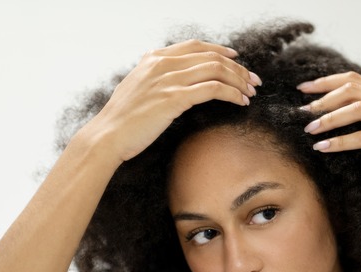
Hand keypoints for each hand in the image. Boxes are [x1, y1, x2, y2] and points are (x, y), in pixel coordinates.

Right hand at [78, 40, 261, 161]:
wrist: (107, 136)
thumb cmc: (123, 121)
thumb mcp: (137, 90)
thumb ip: (155, 80)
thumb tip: (176, 83)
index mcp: (153, 59)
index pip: (195, 46)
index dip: (220, 51)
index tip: (237, 60)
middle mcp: (161, 64)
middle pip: (211, 57)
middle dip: (237, 68)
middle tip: (253, 80)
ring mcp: (167, 79)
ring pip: (216, 70)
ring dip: (239, 80)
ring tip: (251, 92)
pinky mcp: (173, 98)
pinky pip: (213, 89)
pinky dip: (232, 94)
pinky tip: (240, 102)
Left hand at [298, 68, 360, 197]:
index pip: (355, 79)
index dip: (326, 82)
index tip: (303, 89)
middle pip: (353, 89)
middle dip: (323, 98)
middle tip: (303, 112)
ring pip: (357, 109)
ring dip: (330, 118)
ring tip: (310, 129)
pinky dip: (342, 141)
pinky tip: (324, 147)